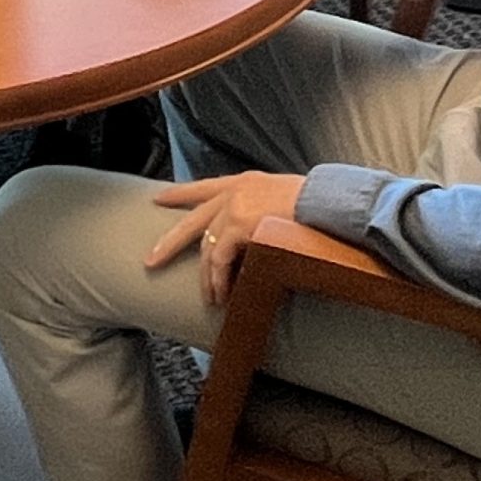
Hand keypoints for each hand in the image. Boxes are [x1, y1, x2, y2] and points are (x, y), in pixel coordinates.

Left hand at [145, 172, 306, 307]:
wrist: (330, 201)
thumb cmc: (318, 205)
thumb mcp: (285, 197)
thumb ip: (263, 209)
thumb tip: (255, 235)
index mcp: (245, 182)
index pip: (204, 187)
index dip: (180, 193)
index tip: (159, 197)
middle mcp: (235, 191)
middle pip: (193, 219)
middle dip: (169, 242)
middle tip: (150, 260)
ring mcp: (235, 206)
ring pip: (207, 247)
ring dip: (207, 276)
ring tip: (210, 298)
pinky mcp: (239, 225)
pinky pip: (220, 259)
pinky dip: (219, 279)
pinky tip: (221, 294)